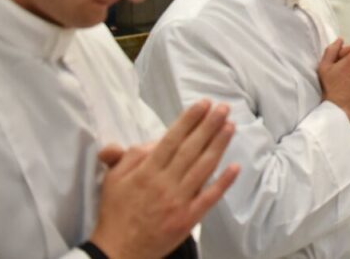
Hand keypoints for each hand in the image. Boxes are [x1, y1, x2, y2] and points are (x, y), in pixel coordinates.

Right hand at [89, 100, 239, 258]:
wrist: (118, 251)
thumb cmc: (115, 212)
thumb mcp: (113, 179)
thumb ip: (129, 156)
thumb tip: (153, 141)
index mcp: (146, 172)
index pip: (172, 139)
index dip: (189, 120)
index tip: (203, 104)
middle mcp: (164, 184)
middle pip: (191, 149)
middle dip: (209, 126)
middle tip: (223, 108)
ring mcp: (178, 202)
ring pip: (203, 168)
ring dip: (219, 145)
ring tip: (230, 126)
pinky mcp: (188, 219)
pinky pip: (209, 197)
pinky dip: (224, 182)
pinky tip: (235, 166)